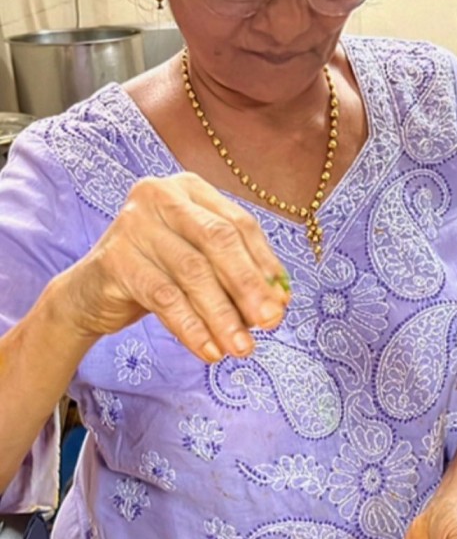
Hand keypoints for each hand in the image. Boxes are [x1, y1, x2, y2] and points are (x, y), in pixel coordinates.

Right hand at [64, 173, 290, 359]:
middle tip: (269, 323)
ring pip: (193, 271)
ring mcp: (134, 223)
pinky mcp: (115, 257)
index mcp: (189, 188)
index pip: (239, 224)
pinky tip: (209, 350)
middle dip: (249, 286)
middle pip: (218, 240)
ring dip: (223, 315)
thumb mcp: (200, 267)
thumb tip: (279, 303)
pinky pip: (164, 297)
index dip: (265, 265)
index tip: (282, 303)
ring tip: (241, 347)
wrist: (91, 294)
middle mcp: (160, 195)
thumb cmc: (156, 274)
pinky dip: (192, 327)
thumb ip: (237, 275)